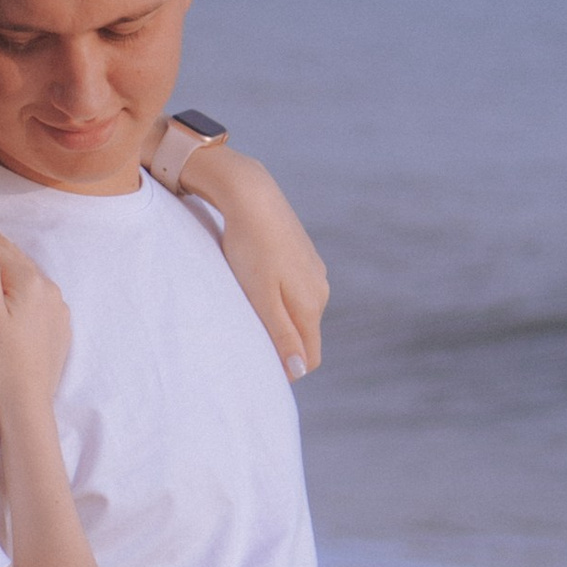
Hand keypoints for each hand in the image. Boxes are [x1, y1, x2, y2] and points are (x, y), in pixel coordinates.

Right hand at [0, 207, 72, 418]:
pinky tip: (6, 282)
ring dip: (0, 256)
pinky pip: (34, 291)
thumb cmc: (1, 363)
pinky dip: (16, 279)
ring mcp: (56, 307)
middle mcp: (48, 288)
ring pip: (24, 270)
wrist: (27, 405)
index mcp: (28, 281)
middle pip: (10, 252)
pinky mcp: (58, 326)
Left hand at [181, 144, 329, 375]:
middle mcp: (320, 289)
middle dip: (282, 346)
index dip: (287, 369)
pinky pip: (293, 289)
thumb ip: (282, 335)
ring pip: (298, 311)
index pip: (310, 357)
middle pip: (305, 335)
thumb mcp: (262, 298)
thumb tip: (301, 371)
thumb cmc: (250, 248)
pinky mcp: (302, 255)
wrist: (251, 195)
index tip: (257, 365)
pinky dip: (277, 296)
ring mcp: (313, 270)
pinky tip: (254, 282)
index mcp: (312, 304)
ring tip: (246, 308)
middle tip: (245, 338)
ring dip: (278, 320)